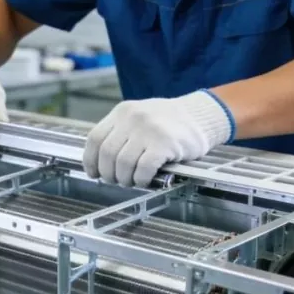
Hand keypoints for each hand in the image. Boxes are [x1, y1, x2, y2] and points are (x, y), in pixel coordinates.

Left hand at [83, 90, 234, 186]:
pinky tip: (144, 180)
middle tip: (117, 181)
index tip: (94, 173)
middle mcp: (132, 118)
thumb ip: (121, 132)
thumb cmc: (170, 122)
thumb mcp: (140, 117)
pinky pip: (143, 168)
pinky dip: (140, 179)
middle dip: (109, 174)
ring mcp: (148, 130)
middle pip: (107, 154)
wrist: (202, 115)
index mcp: (122, 112)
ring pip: (122, 163)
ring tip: (132, 181)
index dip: (91, 160)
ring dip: (125, 179)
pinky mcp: (164, 143)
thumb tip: (102, 162)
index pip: (95, 138)